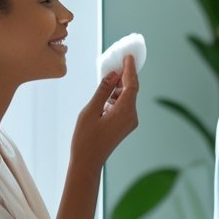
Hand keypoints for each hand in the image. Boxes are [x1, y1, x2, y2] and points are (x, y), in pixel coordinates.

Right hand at [71, 53, 139, 168]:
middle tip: (118, 61)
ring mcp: (129, 122)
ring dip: (119, 86)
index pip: (132, 85)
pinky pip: (124, 106)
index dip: (130, 69)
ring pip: (128, 98)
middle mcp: (132, 116)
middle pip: (132, 90)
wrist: (88, 162)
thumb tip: (113, 75)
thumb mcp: (91, 110)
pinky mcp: (125, 125)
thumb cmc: (86, 138)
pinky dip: (117, 97)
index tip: (128, 56)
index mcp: (125, 111)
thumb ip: (103, 90)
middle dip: (125, 75)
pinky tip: (107, 93)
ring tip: (109, 76)